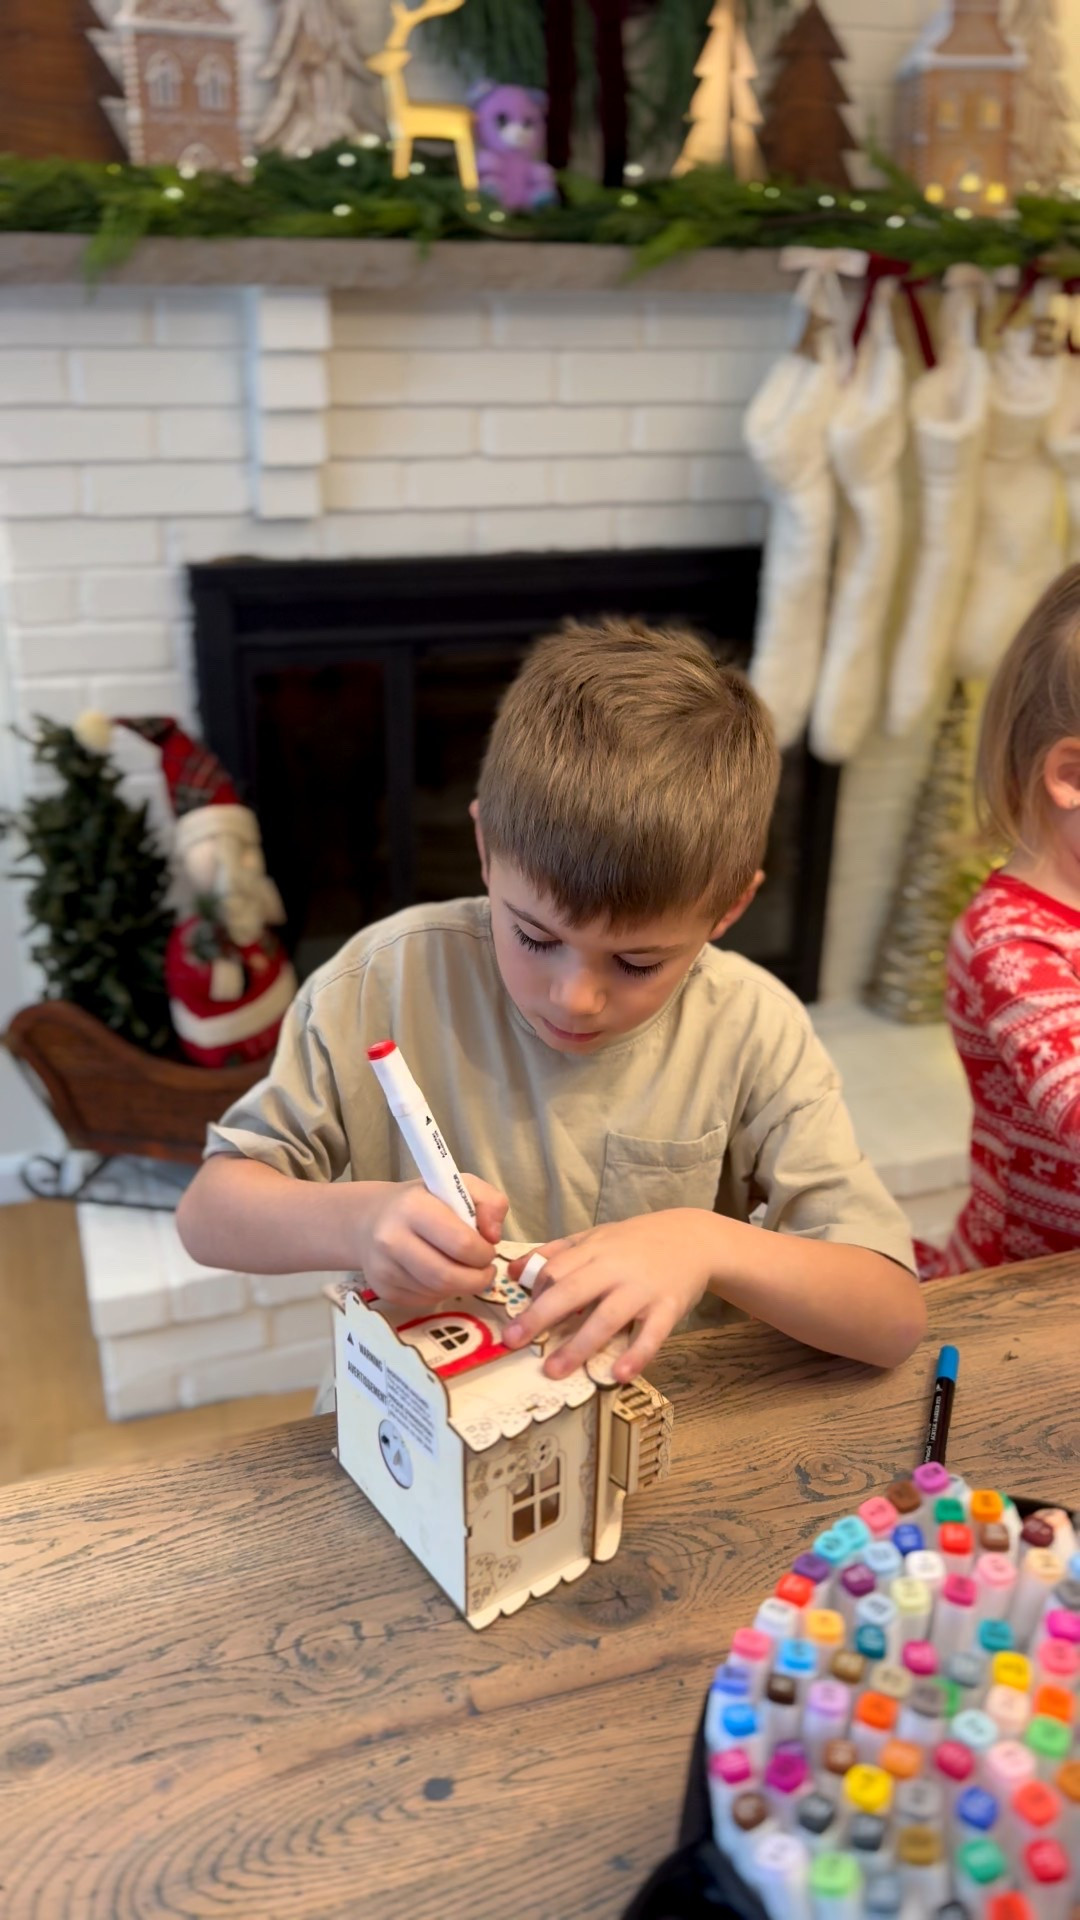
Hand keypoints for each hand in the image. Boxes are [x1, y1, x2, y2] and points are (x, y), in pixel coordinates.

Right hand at [356, 1175, 507, 1310]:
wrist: (371, 1220)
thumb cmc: (422, 1201)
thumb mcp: (458, 1186)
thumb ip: (489, 1202)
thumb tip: (493, 1236)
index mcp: (413, 1207)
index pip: (461, 1243)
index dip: (484, 1253)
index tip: (488, 1248)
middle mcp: (392, 1239)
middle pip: (448, 1276)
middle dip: (478, 1278)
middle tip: (485, 1270)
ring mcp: (384, 1268)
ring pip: (438, 1292)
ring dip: (461, 1286)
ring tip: (464, 1269)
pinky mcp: (382, 1289)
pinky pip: (425, 1301)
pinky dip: (442, 1293)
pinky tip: (441, 1275)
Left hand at [503, 1210, 714, 1382]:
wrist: (694, 1238)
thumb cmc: (636, 1242)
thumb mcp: (596, 1237)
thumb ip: (556, 1252)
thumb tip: (512, 1271)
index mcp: (594, 1250)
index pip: (555, 1270)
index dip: (534, 1295)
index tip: (517, 1320)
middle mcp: (615, 1268)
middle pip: (572, 1291)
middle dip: (540, 1317)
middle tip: (513, 1341)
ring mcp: (642, 1289)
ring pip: (607, 1317)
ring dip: (579, 1345)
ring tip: (554, 1370)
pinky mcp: (668, 1307)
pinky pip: (651, 1334)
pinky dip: (636, 1355)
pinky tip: (618, 1374)